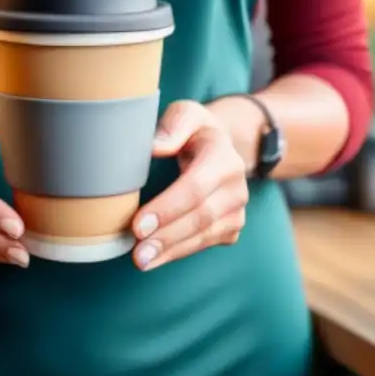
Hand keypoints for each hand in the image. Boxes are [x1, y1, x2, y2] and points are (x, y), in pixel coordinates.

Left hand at [131, 101, 248, 270]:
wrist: (220, 146)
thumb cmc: (194, 131)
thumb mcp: (186, 114)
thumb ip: (173, 125)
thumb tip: (156, 147)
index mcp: (223, 156)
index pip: (196, 187)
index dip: (168, 208)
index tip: (138, 225)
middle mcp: (236, 185)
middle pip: (201, 217)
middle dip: (167, 237)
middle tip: (137, 253)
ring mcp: (237, 209)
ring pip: (205, 235)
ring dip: (172, 250)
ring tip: (142, 261)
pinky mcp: (232, 227)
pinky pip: (206, 244)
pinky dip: (180, 252)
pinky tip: (157, 258)